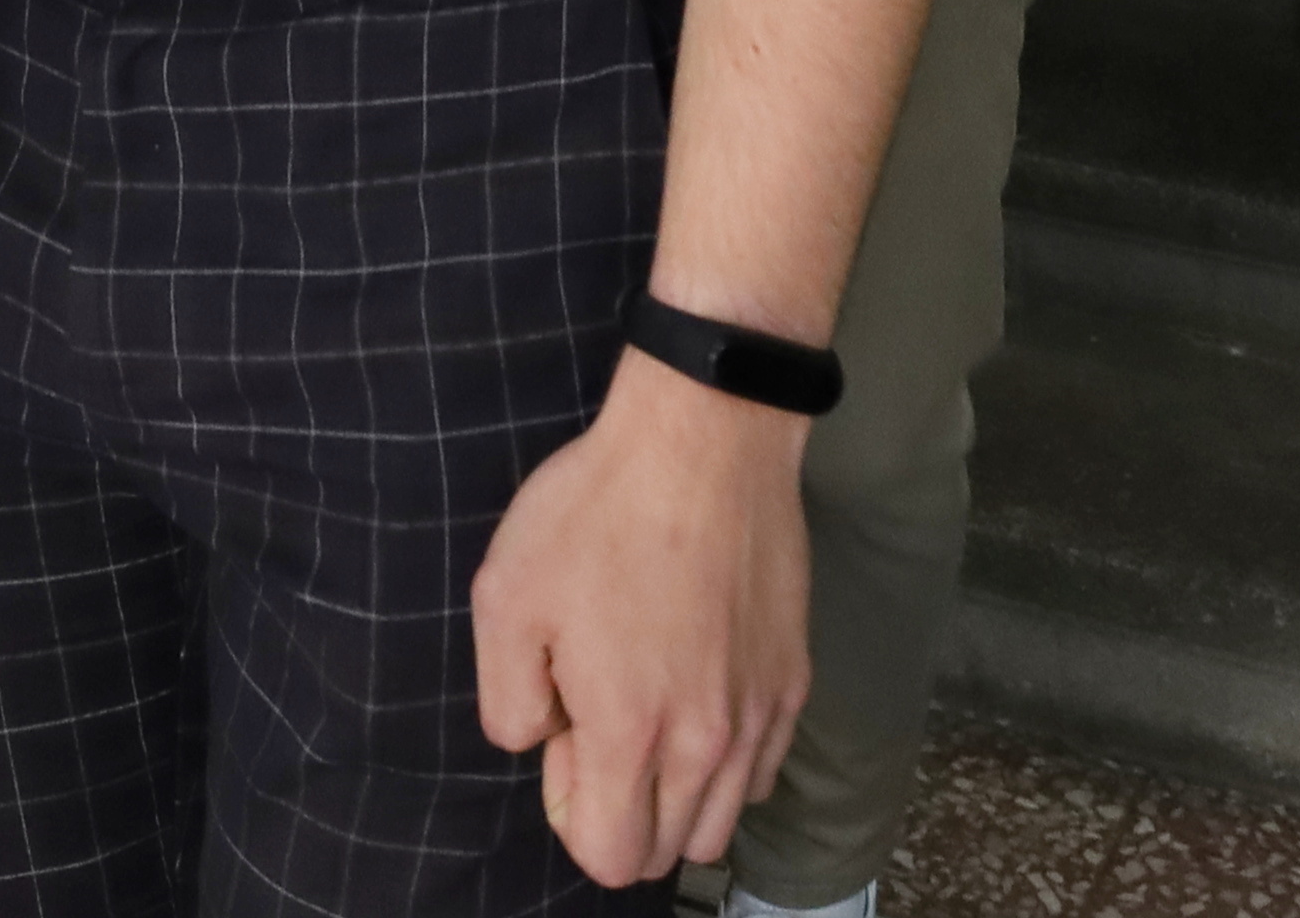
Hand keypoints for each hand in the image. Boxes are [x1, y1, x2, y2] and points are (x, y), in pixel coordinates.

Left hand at [473, 351, 816, 888]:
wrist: (704, 442)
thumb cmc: (594, 515)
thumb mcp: (505, 599)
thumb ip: (508, 703)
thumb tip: (542, 741)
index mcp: (632, 735)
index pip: (613, 857)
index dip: (572, 812)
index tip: (563, 735)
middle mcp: (708, 745)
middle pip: (669, 850)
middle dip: (624, 810)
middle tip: (600, 714)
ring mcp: (761, 716)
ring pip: (721, 819)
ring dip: (677, 793)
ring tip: (649, 703)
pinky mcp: (795, 682)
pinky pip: (761, 769)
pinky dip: (726, 759)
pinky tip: (696, 687)